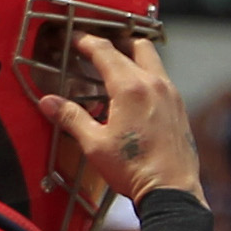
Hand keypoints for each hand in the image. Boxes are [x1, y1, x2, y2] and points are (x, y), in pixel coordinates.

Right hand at [36, 31, 204, 203]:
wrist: (171, 191)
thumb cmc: (135, 169)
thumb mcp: (95, 144)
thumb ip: (71, 118)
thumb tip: (49, 103)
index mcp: (131, 88)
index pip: (104, 50)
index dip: (85, 41)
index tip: (74, 39)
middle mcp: (155, 85)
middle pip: (135, 45)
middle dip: (115, 41)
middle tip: (98, 47)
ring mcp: (172, 96)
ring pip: (153, 60)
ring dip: (134, 56)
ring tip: (117, 66)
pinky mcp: (180, 110)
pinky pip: (163, 80)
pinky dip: (148, 76)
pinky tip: (136, 93)